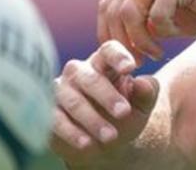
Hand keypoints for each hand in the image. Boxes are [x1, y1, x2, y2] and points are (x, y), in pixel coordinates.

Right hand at [50, 40, 159, 168]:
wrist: (103, 145)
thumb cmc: (123, 117)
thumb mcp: (142, 106)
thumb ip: (147, 92)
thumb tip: (143, 82)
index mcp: (103, 63)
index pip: (109, 50)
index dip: (118, 56)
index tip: (130, 68)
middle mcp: (79, 72)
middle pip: (91, 78)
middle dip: (108, 96)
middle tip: (125, 113)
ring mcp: (60, 91)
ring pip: (73, 101)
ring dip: (92, 119)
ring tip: (111, 136)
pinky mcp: (48, 112)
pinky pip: (56, 120)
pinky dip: (71, 132)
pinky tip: (86, 143)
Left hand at [97, 0, 195, 60]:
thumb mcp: (166, 18)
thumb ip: (142, 23)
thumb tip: (118, 44)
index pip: (108, 5)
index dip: (109, 34)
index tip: (123, 57)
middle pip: (114, 9)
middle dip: (121, 42)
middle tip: (137, 61)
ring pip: (130, 11)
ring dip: (140, 40)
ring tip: (156, 53)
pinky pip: (156, 14)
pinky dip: (162, 32)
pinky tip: (175, 37)